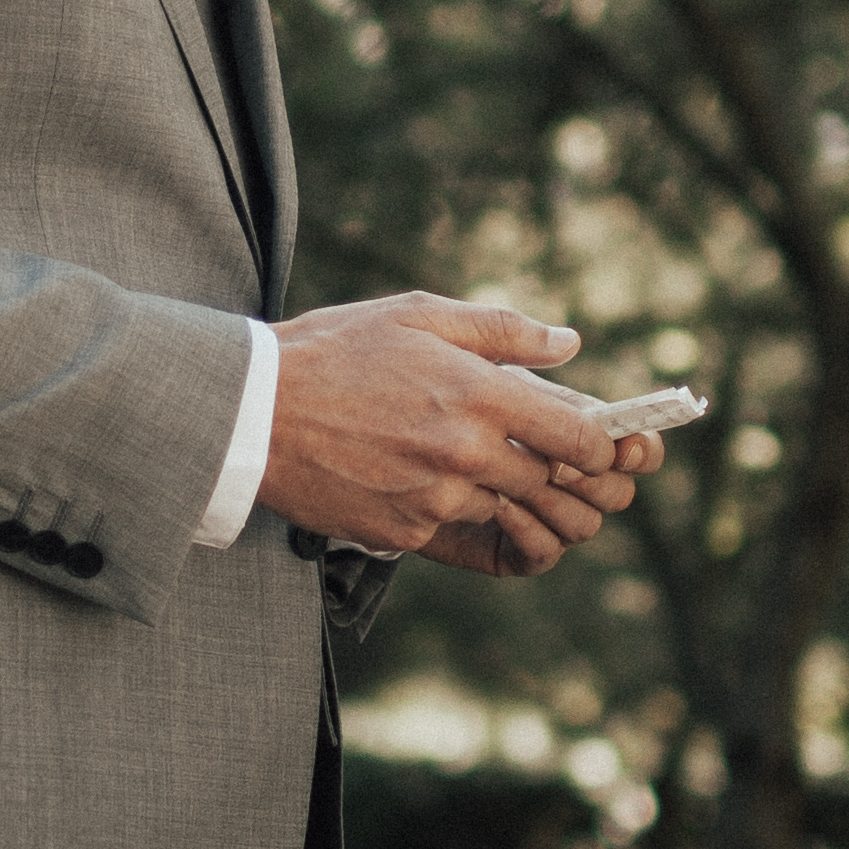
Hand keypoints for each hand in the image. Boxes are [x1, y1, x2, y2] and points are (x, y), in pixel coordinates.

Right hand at [261, 294, 662, 563]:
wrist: (252, 413)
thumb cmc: (334, 351)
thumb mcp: (418, 315)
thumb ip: (501, 330)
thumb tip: (568, 344)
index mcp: (480, 396)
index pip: (578, 438)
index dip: (597, 444)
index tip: (588, 440)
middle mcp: (465, 454)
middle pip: (546, 482)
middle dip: (548, 469)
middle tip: (528, 450)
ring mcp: (434, 499)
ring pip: (499, 507)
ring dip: (491, 487)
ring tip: (448, 452)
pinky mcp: (403, 533)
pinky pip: (449, 527)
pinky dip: (442, 506)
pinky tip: (406, 472)